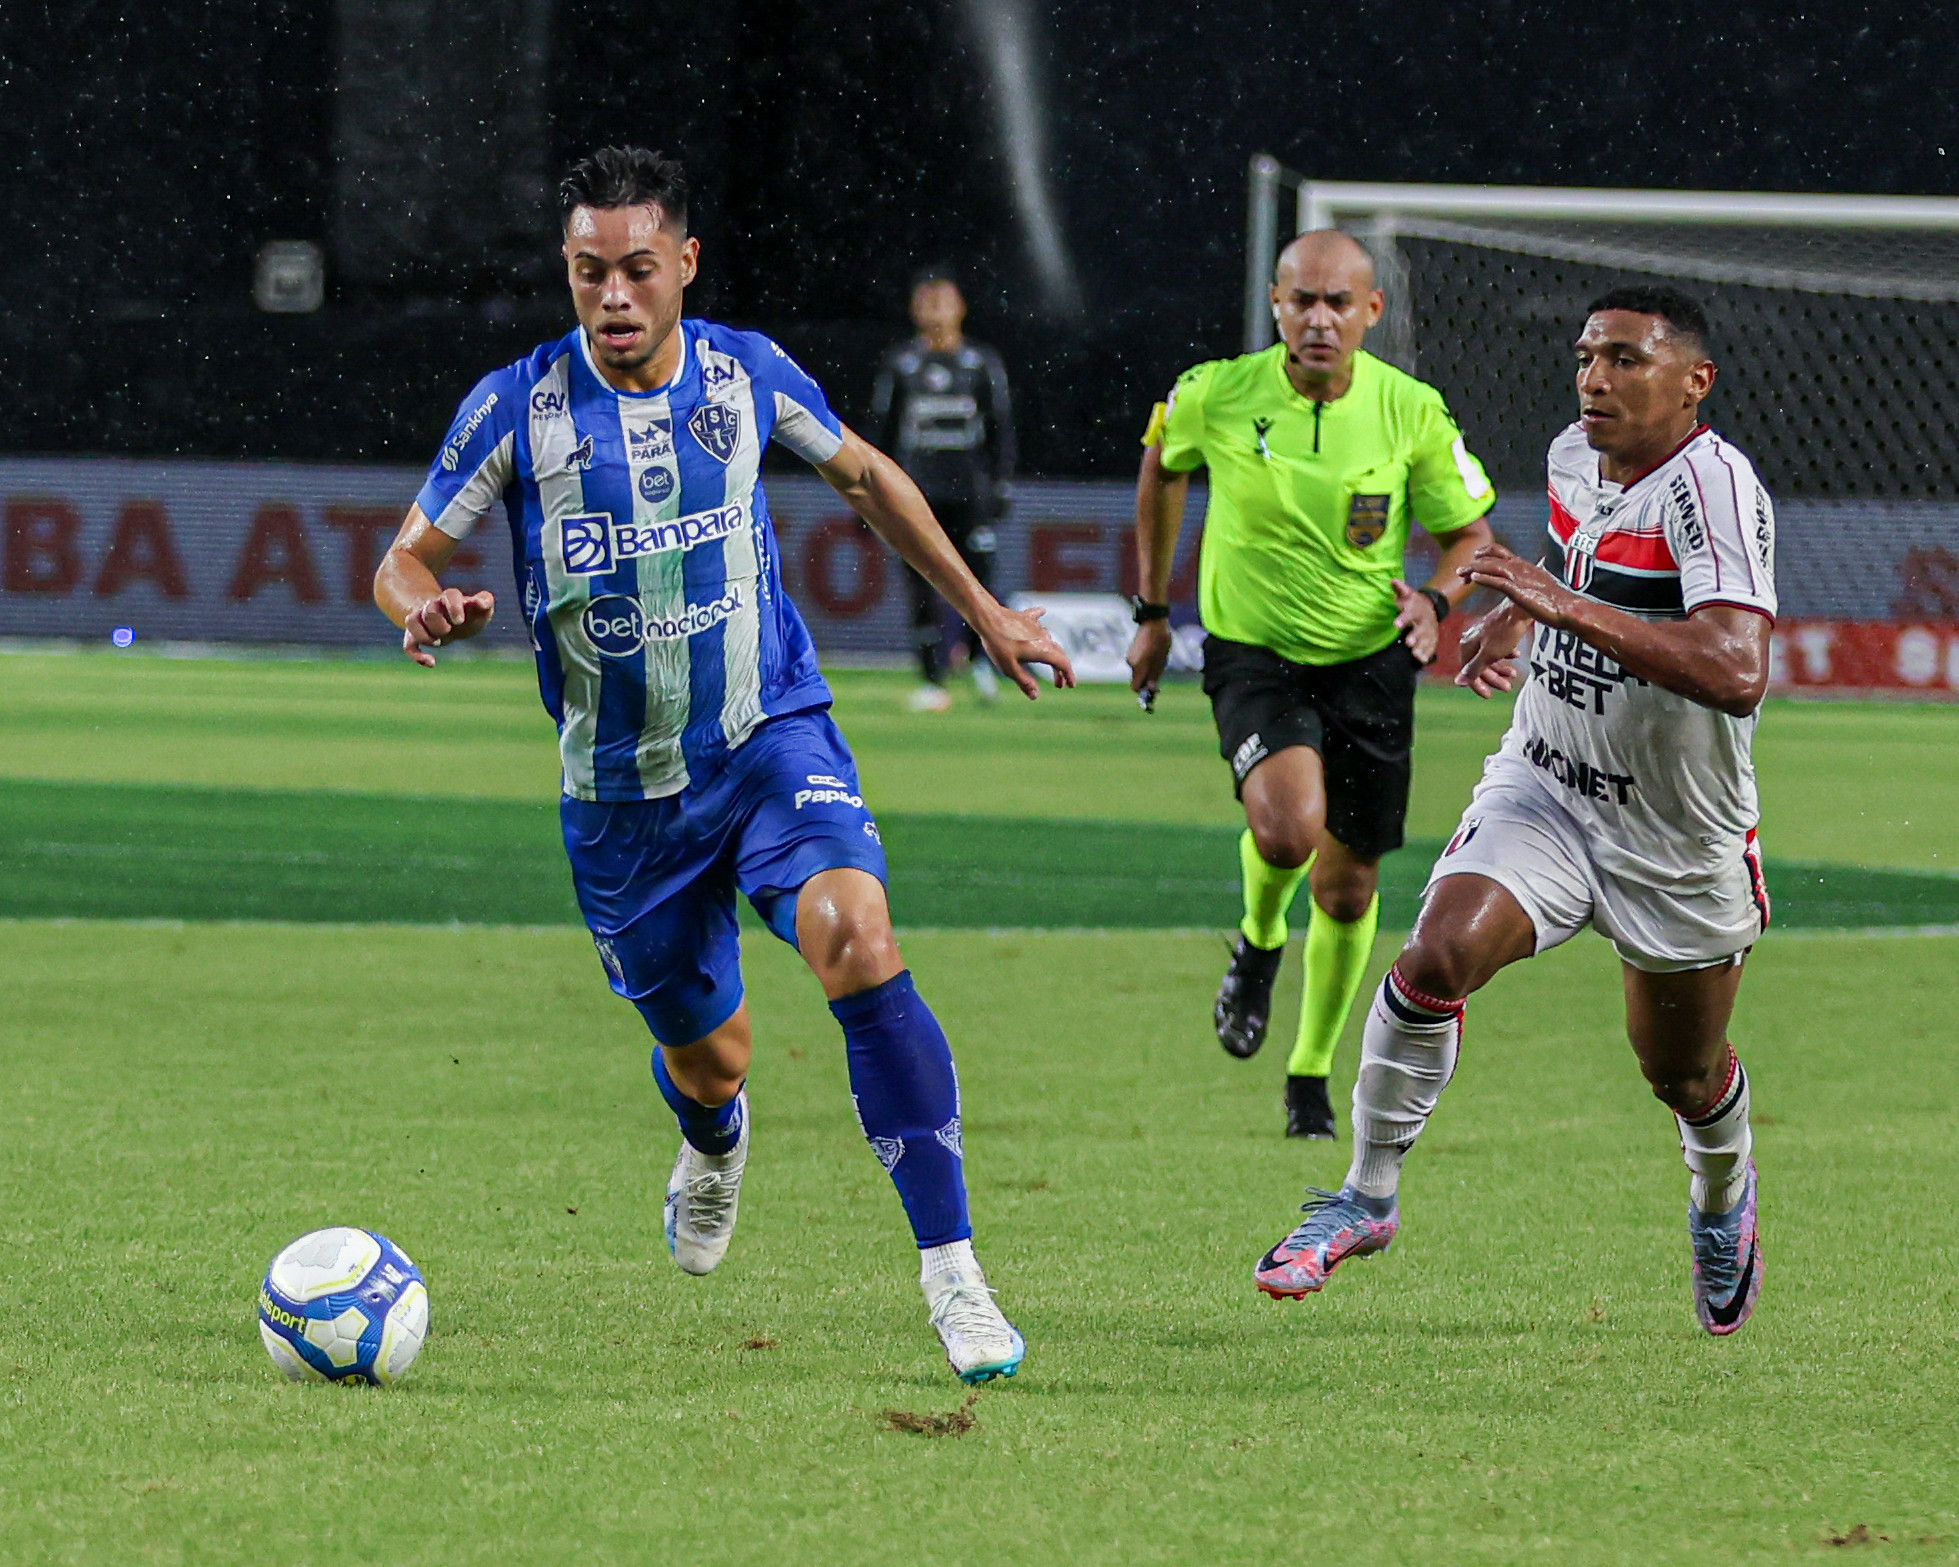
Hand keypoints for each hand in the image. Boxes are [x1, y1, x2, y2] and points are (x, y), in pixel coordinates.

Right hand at [402, 587, 494, 666]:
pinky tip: (431, 663)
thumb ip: (486, 602)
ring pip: (412, 622)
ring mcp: (422, 621)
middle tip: (448, 631)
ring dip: (423, 635)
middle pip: (429, 610)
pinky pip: (408, 644)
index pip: (450, 595)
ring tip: (439, 643)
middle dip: (438, 623)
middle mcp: (433, 607)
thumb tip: (481, 603)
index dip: (454, 607)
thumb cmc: (469, 615)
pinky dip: (417, 655)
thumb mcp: (481, 610)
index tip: (460, 621)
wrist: (454, 621)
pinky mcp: (415, 636)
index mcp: (450, 599)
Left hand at [976, 603, 1075, 696]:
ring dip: (1052, 653)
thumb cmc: (998, 645)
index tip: (1071, 685)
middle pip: (1058, 654)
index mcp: (1042, 651)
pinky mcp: (1024, 618)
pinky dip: (1040, 618)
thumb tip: (1036, 696)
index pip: (1063, 664)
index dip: (1069, 675)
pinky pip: (1036, 617)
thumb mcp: (1010, 669)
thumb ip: (1024, 682)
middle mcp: (1044, 638)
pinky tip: (1043, 611)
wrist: (988, 619)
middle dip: (1060, 670)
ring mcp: (1035, 627)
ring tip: (1049, 664)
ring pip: (1049, 640)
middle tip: (1059, 684)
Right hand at [1126, 617, 1171, 700]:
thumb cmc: (1160, 640)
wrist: (1153, 621)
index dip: (1143, 691)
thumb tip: (1151, 690)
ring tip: (1159, 659)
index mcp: (1139, 666)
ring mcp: (1130, 656)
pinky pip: (1138, 663)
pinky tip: (1154, 653)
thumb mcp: (1161, 660)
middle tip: (1160, 673)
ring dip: (1147, 670)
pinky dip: (1145, 663)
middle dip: (1147, 680)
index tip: (1153, 690)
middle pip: (1137, 679)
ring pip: (1138, 671)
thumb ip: (1155, 676)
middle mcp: (1131, 663)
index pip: (1135, 687)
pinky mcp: (1131, 651)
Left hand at [1391, 578, 1440, 664]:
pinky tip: (1422, 661)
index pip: (1409, 614)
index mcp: (1415, 610)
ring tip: (1415, 655)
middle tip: (1408, 642)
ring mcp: (1429, 631)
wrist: (1430, 607)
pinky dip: (1427, 654)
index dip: (1403, 619)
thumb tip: (1392, 580)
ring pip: (1426, 640)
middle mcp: (1423, 621)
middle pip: (1420, 629)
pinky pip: (1431, 647)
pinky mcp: (1432, 639)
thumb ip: (1400, 589)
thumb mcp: (1408, 594)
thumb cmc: (1413, 602)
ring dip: (1421, 647)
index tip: (1396, 625)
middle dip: (1415, 636)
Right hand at [1453, 602, 1529, 697]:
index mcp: (1466, 645)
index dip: (1478, 685)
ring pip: (1488, 657)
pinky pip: (1496, 647)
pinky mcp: (1495, 629)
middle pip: (1479, 665)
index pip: (1467, 671)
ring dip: (1501, 668)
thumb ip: (1473, 669)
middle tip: (1508, 687)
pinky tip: (1515, 655)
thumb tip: (1457, 683)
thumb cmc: (1505, 631)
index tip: (1489, 695)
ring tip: (1513, 674)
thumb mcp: (1489, 654)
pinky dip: (1505, 654)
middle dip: (1494, 678)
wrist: (1521, 607)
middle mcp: (1471, 639)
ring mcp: (1483, 634)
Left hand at [1458, 543, 1579, 625]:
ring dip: (1474, 569)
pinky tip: (1474, 579)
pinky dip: (1485, 579)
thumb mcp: (1539, 586)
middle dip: (1474, 562)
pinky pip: (1498, 582)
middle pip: (1492, 558)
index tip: (1475, 556)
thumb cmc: (1556, 601)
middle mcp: (1521, 567)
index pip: (1501, 553)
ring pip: (1492, 567)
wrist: (1569, 608)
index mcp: (1525, 566)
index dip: (1486, 553)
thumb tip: (1523, 585)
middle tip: (1460, 570)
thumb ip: (1528, 582)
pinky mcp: (1519, 591)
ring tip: (1461, 573)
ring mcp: (1520, 578)